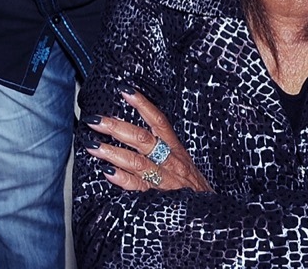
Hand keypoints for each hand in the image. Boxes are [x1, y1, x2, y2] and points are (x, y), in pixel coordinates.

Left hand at [83, 89, 210, 192]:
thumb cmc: (194, 190)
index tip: (124, 91)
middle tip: (95, 120)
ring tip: (93, 146)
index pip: (158, 121)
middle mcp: (171, 162)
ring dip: (113, 153)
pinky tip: (108, 173)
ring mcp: (166, 182)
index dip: (142, 105)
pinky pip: (140, 188)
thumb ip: (162, 150)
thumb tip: (131, 133)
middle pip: (142, 139)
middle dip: (116, 128)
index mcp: (176, 150)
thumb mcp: (183, 164)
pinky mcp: (162, 201)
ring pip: (138, 162)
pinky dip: (124, 180)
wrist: (215, 217)